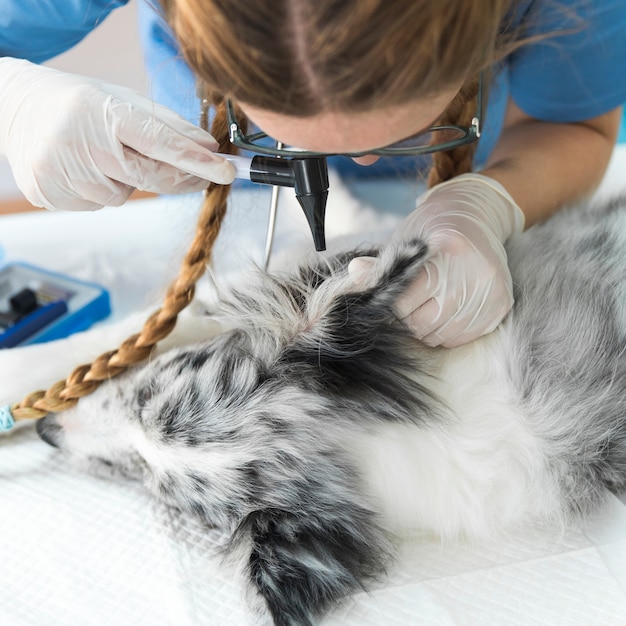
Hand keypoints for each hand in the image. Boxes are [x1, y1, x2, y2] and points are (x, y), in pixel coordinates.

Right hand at [0, 57, 234, 210]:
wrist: (13, 107)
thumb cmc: (76, 101)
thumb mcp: (121, 99)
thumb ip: (166, 124)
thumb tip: (208, 148)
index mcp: (101, 110)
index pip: (160, 142)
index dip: (197, 160)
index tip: (227, 172)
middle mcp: (80, 141)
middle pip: (149, 177)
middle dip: (180, 179)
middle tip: (200, 175)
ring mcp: (62, 171)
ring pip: (123, 196)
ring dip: (126, 182)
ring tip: (103, 156)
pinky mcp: (50, 193)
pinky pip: (99, 204)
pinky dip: (101, 191)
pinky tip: (84, 168)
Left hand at [349, 173, 524, 346]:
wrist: (475, 216)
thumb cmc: (432, 230)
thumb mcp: (404, 240)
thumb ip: (381, 265)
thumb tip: (354, 275)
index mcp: (447, 251)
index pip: (404, 301)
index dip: (389, 305)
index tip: (387, 299)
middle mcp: (474, 273)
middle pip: (422, 323)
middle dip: (406, 319)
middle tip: (406, 304)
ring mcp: (491, 292)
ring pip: (440, 335)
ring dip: (425, 327)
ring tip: (425, 305)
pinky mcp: (501, 306)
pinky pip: (461, 337)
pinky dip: (446, 331)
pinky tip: (445, 310)